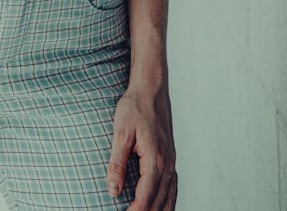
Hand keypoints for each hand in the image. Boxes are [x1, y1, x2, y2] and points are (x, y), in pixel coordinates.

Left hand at [106, 83, 176, 209]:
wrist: (151, 89)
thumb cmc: (134, 107)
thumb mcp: (120, 133)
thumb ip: (117, 163)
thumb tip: (112, 190)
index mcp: (155, 160)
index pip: (145, 197)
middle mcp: (167, 164)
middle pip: (159, 201)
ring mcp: (171, 161)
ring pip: (169, 196)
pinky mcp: (170, 156)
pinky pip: (174, 186)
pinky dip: (169, 201)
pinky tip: (164, 206)